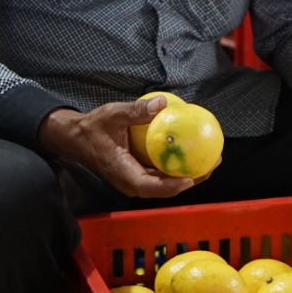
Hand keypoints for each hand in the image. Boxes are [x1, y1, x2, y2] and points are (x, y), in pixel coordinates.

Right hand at [36, 96, 202, 198]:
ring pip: (166, 183)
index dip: (172, 186)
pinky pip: (162, 174)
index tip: (191, 177)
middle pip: (165, 189)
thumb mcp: (113, 114)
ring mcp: (136, 180)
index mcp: (123, 173)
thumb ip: (136, 110)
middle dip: (192, 179)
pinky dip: (178, 167)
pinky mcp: (140, 174)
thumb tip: (162, 103)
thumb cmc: (94, 128)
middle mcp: (131, 183)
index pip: (150, 186)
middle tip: (213, 162)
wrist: (78, 138)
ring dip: (189, 174)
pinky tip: (193, 153)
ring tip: (211, 160)